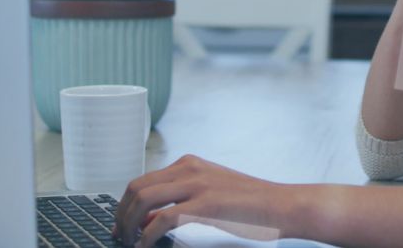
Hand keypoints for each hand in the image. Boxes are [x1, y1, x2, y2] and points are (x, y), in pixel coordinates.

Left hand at [113, 155, 285, 246]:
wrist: (282, 205)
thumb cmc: (250, 204)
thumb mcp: (210, 196)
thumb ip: (178, 203)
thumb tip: (146, 219)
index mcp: (190, 163)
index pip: (142, 180)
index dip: (125, 204)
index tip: (120, 225)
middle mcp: (190, 168)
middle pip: (136, 187)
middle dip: (121, 214)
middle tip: (119, 236)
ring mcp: (198, 184)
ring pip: (143, 199)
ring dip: (129, 224)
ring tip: (129, 242)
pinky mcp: (206, 203)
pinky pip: (162, 218)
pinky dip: (147, 235)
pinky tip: (146, 246)